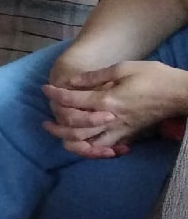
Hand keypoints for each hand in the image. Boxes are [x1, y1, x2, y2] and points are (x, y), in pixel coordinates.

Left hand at [43, 60, 187, 157]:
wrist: (181, 94)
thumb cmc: (154, 76)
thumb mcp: (124, 68)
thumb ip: (95, 76)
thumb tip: (72, 81)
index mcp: (108, 99)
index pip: (73, 101)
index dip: (56, 94)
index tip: (45, 89)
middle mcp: (111, 118)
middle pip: (75, 129)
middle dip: (57, 126)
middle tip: (45, 123)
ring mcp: (121, 129)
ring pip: (89, 144)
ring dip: (71, 141)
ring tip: (61, 136)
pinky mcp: (129, 135)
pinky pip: (106, 148)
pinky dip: (93, 150)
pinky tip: (85, 145)